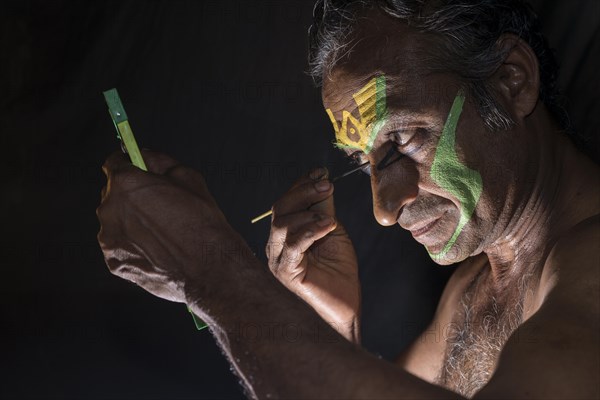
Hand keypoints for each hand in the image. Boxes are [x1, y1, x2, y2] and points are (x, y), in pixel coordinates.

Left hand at [96, 149, 237, 303]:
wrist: (209, 267)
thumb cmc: (201, 223)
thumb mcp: (188, 178)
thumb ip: (160, 161)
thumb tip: (146, 155)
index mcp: (126, 184)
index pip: (113, 162)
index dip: (127, 163)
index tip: (135, 167)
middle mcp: (110, 210)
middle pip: (112, 193)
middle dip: (130, 195)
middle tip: (157, 203)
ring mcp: (109, 239)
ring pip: (115, 221)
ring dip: (130, 221)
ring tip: (160, 231)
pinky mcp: (114, 263)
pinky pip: (119, 246)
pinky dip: (132, 245)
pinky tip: (156, 249)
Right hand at [266, 169, 360, 341]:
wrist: (344, 308)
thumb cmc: (338, 273)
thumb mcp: (333, 232)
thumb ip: (324, 209)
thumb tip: (322, 179)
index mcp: (285, 234)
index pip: (286, 202)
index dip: (302, 185)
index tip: (321, 172)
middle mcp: (276, 245)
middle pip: (280, 209)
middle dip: (304, 192)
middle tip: (327, 185)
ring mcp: (277, 259)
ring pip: (282, 224)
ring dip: (307, 212)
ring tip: (330, 215)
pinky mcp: (286, 273)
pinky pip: (293, 246)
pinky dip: (311, 231)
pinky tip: (329, 226)